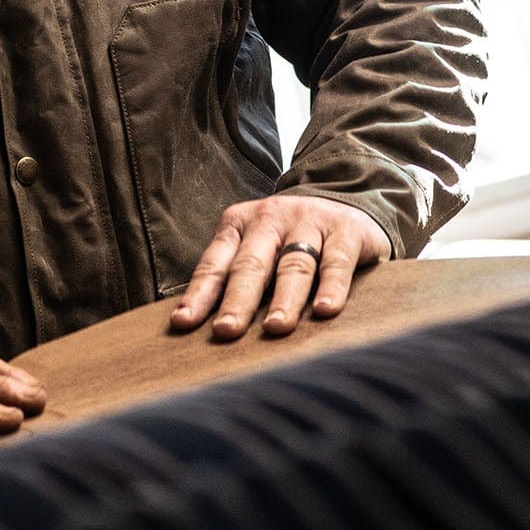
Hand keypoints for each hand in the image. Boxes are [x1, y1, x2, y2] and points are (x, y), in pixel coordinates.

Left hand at [169, 195, 391, 341]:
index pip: (215, 263)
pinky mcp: (346, 231)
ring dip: (284, 298)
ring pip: (293, 264)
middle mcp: (270, 219)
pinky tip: (325, 311)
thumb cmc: (290, 238)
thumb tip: (209, 328)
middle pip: (251, 265)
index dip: (199, 294)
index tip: (183, 323)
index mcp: (239, 224)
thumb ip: (237, 277)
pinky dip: (331, 287)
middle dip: (237, 300)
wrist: (345, 199)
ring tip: (275, 327)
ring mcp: (309, 222)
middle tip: (226, 331)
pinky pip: (336, 262)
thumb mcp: (258, 246)